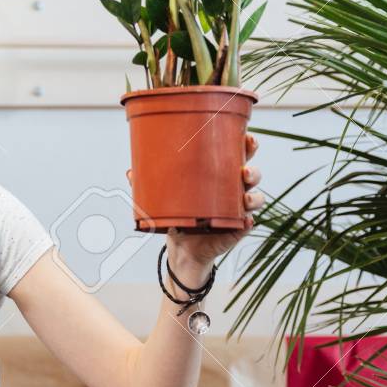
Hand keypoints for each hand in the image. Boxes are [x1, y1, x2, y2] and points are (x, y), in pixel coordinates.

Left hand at [127, 132, 264, 276]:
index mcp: (219, 175)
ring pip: (255, 198)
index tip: (247, 138)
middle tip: (245, 170)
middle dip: (253, 169)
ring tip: (245, 198)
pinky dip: (249, 221)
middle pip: (251, 175)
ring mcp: (237, 210)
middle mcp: (232, 190)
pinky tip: (245, 220)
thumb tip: (130, 173)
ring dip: (254, 196)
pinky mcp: (237, 229)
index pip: (238, 155)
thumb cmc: (178, 214)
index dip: (247, 145)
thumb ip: (150, 185)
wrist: (182, 248)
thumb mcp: (164, 197)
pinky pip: (248, 224)